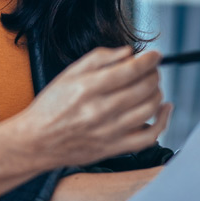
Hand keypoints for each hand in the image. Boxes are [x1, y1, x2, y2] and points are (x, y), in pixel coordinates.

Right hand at [9, 47, 171, 169]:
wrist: (36, 141)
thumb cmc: (50, 107)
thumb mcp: (68, 74)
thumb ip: (99, 58)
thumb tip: (128, 53)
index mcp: (89, 88)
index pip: (130, 70)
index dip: (149, 60)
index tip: (155, 56)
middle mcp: (101, 110)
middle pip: (144, 88)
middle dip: (154, 74)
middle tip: (152, 70)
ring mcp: (109, 131)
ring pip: (149, 109)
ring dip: (157, 93)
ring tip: (152, 86)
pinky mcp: (114, 148)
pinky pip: (149, 136)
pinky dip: (162, 121)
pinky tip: (163, 109)